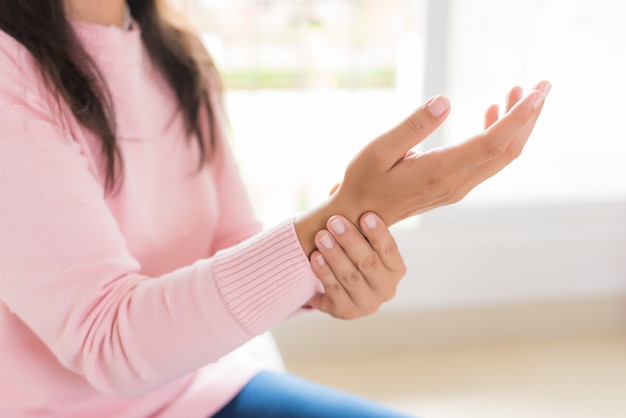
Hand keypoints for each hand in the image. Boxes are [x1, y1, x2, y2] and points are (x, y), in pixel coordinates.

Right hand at [295, 81, 550, 254]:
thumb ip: (413, 126)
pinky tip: (491, 114)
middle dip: (529, 118)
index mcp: (439, 171)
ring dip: (516, 126)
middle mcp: (456, 183)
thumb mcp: (379, 149)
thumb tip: (445, 101)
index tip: (536, 93)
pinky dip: (499, 136)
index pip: (492, 143)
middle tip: (542, 85)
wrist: (360, 217)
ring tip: (517, 92)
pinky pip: (488, 161)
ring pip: (501, 157)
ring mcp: (458, 187)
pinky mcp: (455, 187)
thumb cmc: (364, 181)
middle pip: (507, 150)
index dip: (518, 117)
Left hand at [308, 212, 404, 319]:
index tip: (365, 215)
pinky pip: (333, 291)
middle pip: (368, 263)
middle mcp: (386, 289)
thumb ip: (354, 214)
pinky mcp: (346, 312)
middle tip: (334, 222)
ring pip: (350, 277)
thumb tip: (337, 188)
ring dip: (334, 255)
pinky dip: (324, 273)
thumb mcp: (358, 235)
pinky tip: (315, 257)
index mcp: (396, 269)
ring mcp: (367, 304)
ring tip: (321, 236)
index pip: (389, 249)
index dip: (378, 233)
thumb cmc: (350, 250)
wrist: (335, 283)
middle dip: (350, 240)